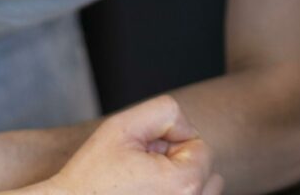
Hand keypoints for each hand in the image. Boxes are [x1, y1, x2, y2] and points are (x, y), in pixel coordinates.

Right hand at [47, 95, 222, 194]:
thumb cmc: (92, 174)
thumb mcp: (123, 127)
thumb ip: (165, 112)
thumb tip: (185, 129)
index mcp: (185, 184)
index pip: (201, 148)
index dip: (170, 144)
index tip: (143, 155)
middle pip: (207, 173)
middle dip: (179, 165)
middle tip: (142, 172)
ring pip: (204, 193)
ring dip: (181, 184)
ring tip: (146, 187)